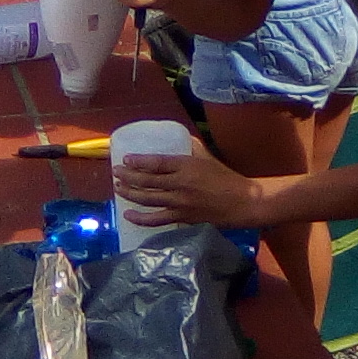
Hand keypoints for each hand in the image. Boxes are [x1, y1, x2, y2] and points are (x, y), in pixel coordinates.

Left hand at [115, 145, 263, 227]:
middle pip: (147, 181)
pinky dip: (141, 218)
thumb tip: (178, 139)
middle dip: (127, 176)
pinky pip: (157, 219)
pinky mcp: (182, 218)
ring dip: (130, 194)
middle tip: (116, 172)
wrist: (241, 202)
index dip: (138, 161)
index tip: (126, 159)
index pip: (156, 163)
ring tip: (118, 188)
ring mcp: (180, 204)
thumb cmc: (225, 177)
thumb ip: (191, 147)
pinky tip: (128, 214)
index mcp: (187, 166)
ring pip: (148, 199)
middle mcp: (180, 185)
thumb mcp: (207, 157)